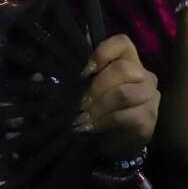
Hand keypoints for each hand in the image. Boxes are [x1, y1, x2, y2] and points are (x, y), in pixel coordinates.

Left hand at [76, 35, 159, 160]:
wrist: (113, 146)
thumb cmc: (98, 113)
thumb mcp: (82, 94)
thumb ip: (67, 81)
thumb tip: (37, 76)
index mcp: (128, 62)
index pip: (123, 42)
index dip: (102, 52)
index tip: (83, 71)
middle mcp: (144, 75)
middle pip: (123, 69)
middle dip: (95, 87)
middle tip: (79, 103)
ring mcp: (150, 96)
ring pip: (124, 93)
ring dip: (98, 106)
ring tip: (81, 117)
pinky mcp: (149, 118)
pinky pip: (125, 116)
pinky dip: (103, 122)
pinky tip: (90, 128)